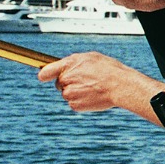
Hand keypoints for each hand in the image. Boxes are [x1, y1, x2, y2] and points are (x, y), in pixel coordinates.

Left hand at [37, 52, 161, 117]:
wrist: (120, 86)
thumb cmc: (109, 69)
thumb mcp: (90, 57)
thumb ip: (73, 62)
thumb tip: (64, 66)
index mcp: (68, 65)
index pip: (45, 72)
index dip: (44, 75)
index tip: (44, 76)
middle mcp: (65, 79)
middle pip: (59, 83)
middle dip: (69, 82)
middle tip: (86, 80)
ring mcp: (69, 93)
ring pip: (68, 94)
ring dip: (76, 92)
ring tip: (93, 88)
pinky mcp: (75, 105)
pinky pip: (74, 103)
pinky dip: (82, 101)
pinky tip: (93, 96)